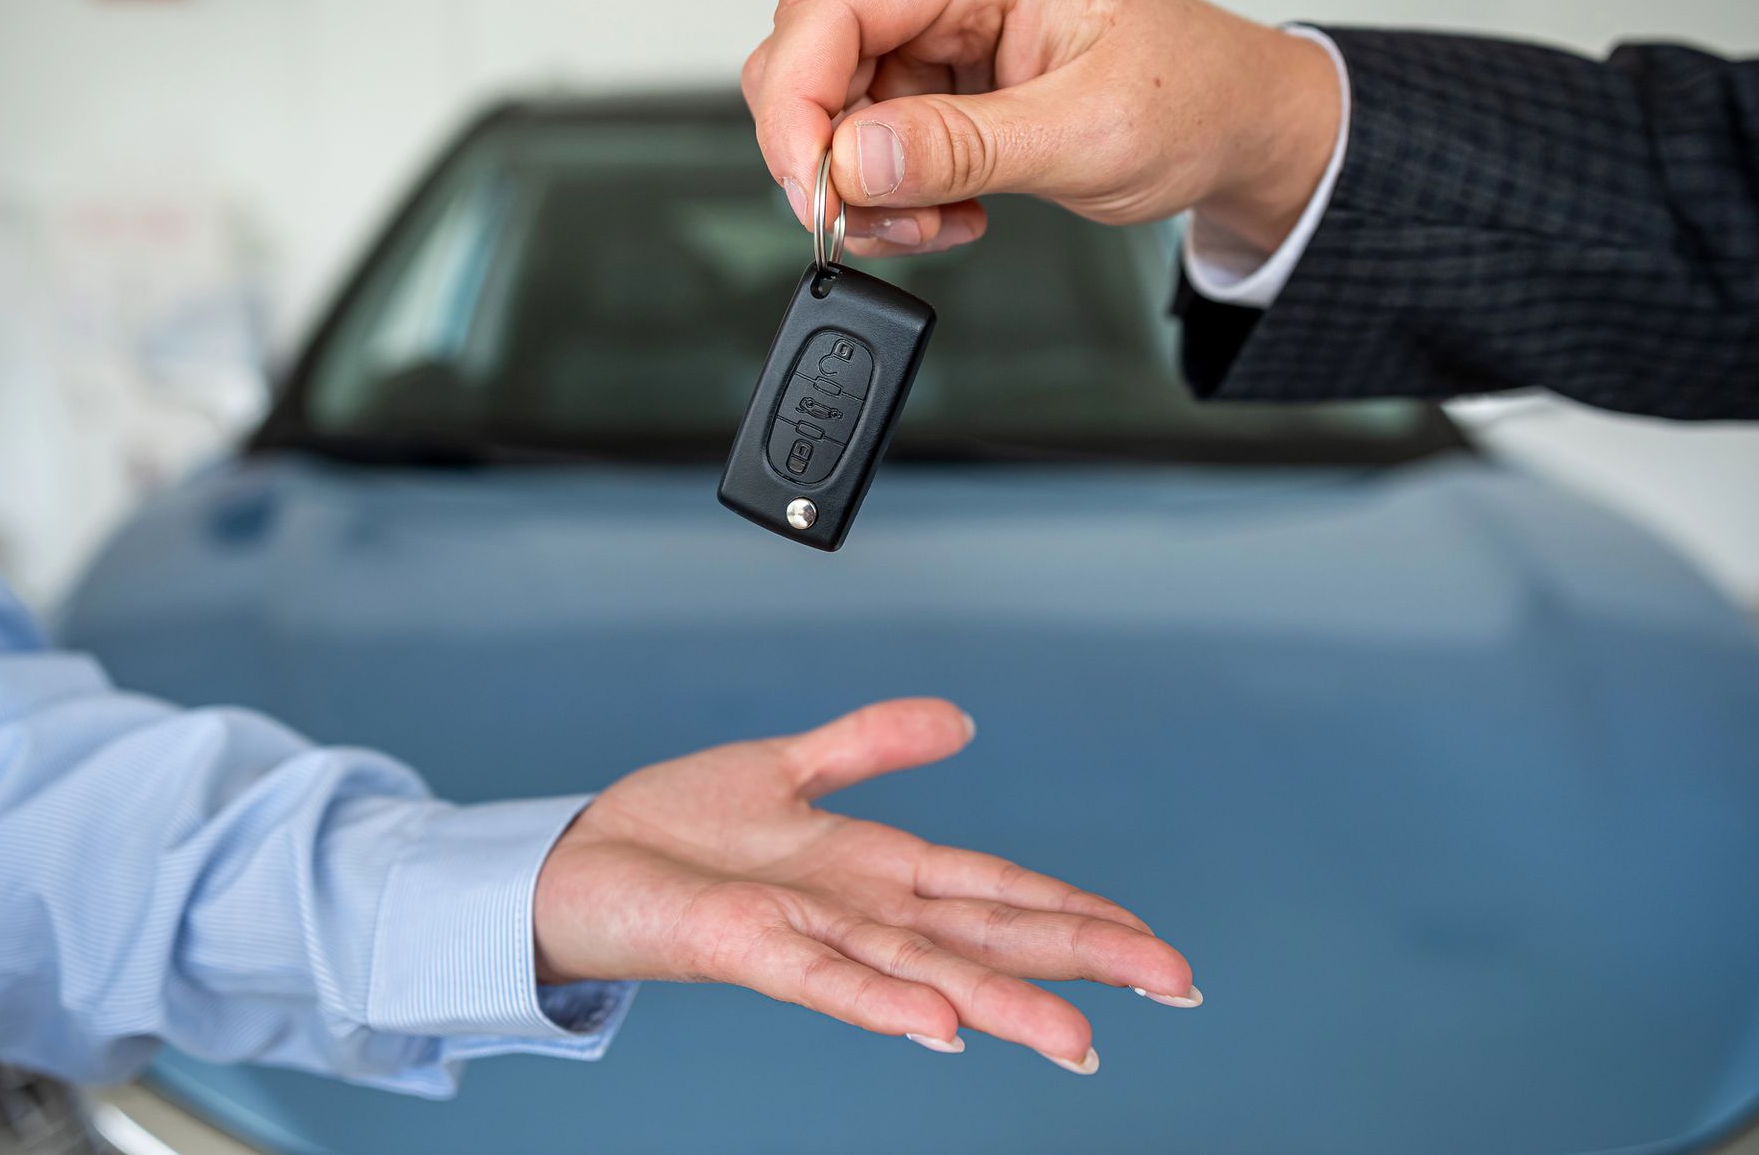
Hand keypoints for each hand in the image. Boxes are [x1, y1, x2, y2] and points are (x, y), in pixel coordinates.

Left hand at [533, 698, 1196, 1073]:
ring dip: (1003, 1002)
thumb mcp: (790, 764)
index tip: (1156, 948)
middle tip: (1177, 989)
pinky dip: (882, 1001)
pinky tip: (941, 1027)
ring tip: (1080, 1039)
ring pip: (925, 969)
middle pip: (988, 932)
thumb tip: (962, 721)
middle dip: (1082, 958)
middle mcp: (859, 909)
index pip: (1000, 889)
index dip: (1078, 913)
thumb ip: (874, 743)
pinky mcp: (749, 944)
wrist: (581, 858)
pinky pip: (824, 978)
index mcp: (879, 867)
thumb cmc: (678, 826)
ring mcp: (810, 933)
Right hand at [742, 0, 1339, 255]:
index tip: (812, 189)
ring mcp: (937, 28)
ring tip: (935, 222)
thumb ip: (961, 150)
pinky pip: (871, 138)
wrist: (1239, 126)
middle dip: (827, 154)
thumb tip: (852, 163)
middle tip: (873, 220)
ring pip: (833, 108)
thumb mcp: (1084, 135)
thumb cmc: (1194, 99)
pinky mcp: (940, 78)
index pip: (829, 8)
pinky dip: (892, 193)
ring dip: (864, 187)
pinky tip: (947, 210)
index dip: (797, 104)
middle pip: (810, 55)